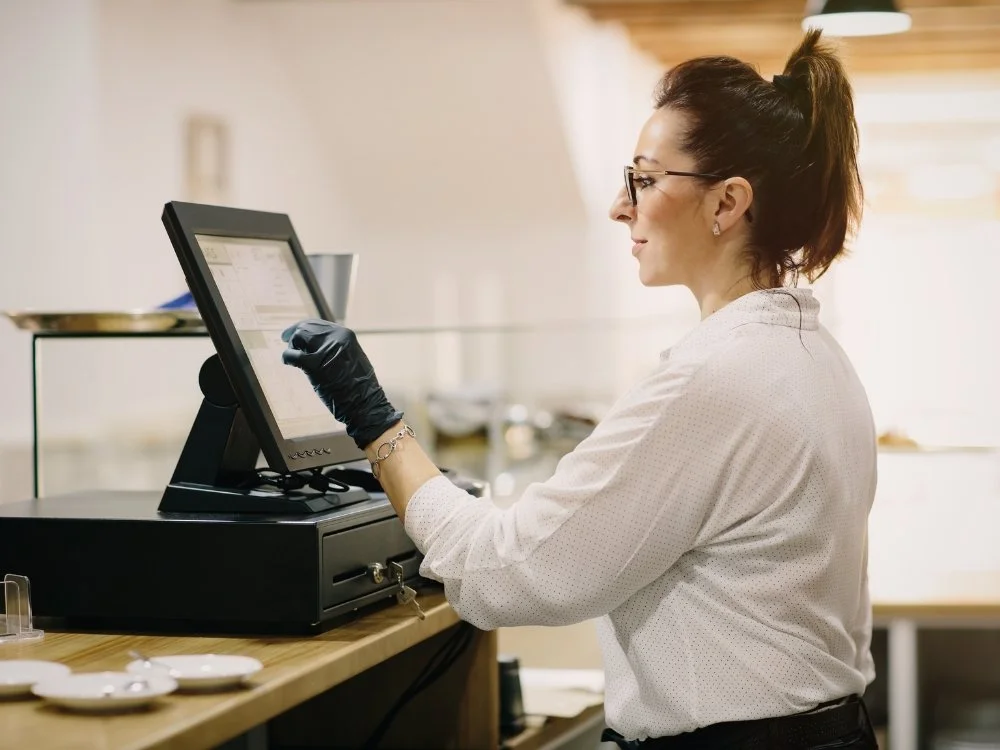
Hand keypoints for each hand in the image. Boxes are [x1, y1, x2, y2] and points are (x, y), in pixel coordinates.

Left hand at [281, 319, 401, 449]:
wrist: (364, 404)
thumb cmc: (359, 386)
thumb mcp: (352, 357)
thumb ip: (337, 347)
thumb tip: (316, 342)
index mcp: (346, 335)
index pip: (318, 324)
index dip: (303, 327)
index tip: (294, 333)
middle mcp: (336, 338)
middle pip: (306, 328)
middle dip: (295, 335)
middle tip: (287, 341)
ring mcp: (326, 351)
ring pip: (299, 337)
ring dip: (292, 346)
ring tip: (293, 356)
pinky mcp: (315, 366)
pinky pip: (292, 355)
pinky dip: (287, 357)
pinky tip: (288, 362)